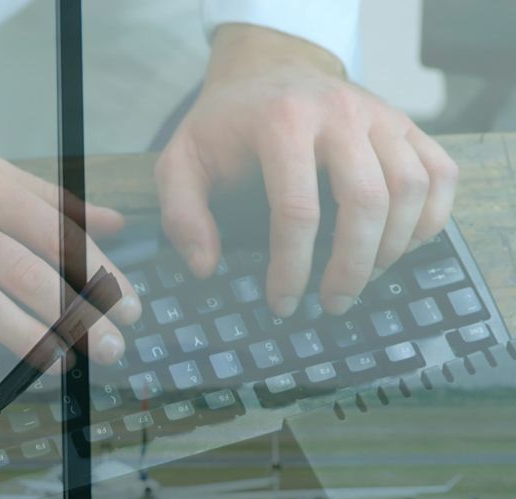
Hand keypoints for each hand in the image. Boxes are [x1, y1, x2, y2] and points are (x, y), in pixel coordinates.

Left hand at [154, 24, 457, 316]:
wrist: (266, 70)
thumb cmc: (224, 126)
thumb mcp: (180, 163)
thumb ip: (181, 215)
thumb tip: (205, 267)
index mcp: (282, 122)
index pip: (297, 209)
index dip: (292, 267)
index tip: (283, 303)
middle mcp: (339, 112)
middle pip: (366, 201)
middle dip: (352, 265)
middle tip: (332, 304)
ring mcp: (380, 115)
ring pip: (412, 189)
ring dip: (392, 247)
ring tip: (361, 279)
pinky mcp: (406, 124)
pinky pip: (440, 174)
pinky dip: (430, 219)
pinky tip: (397, 247)